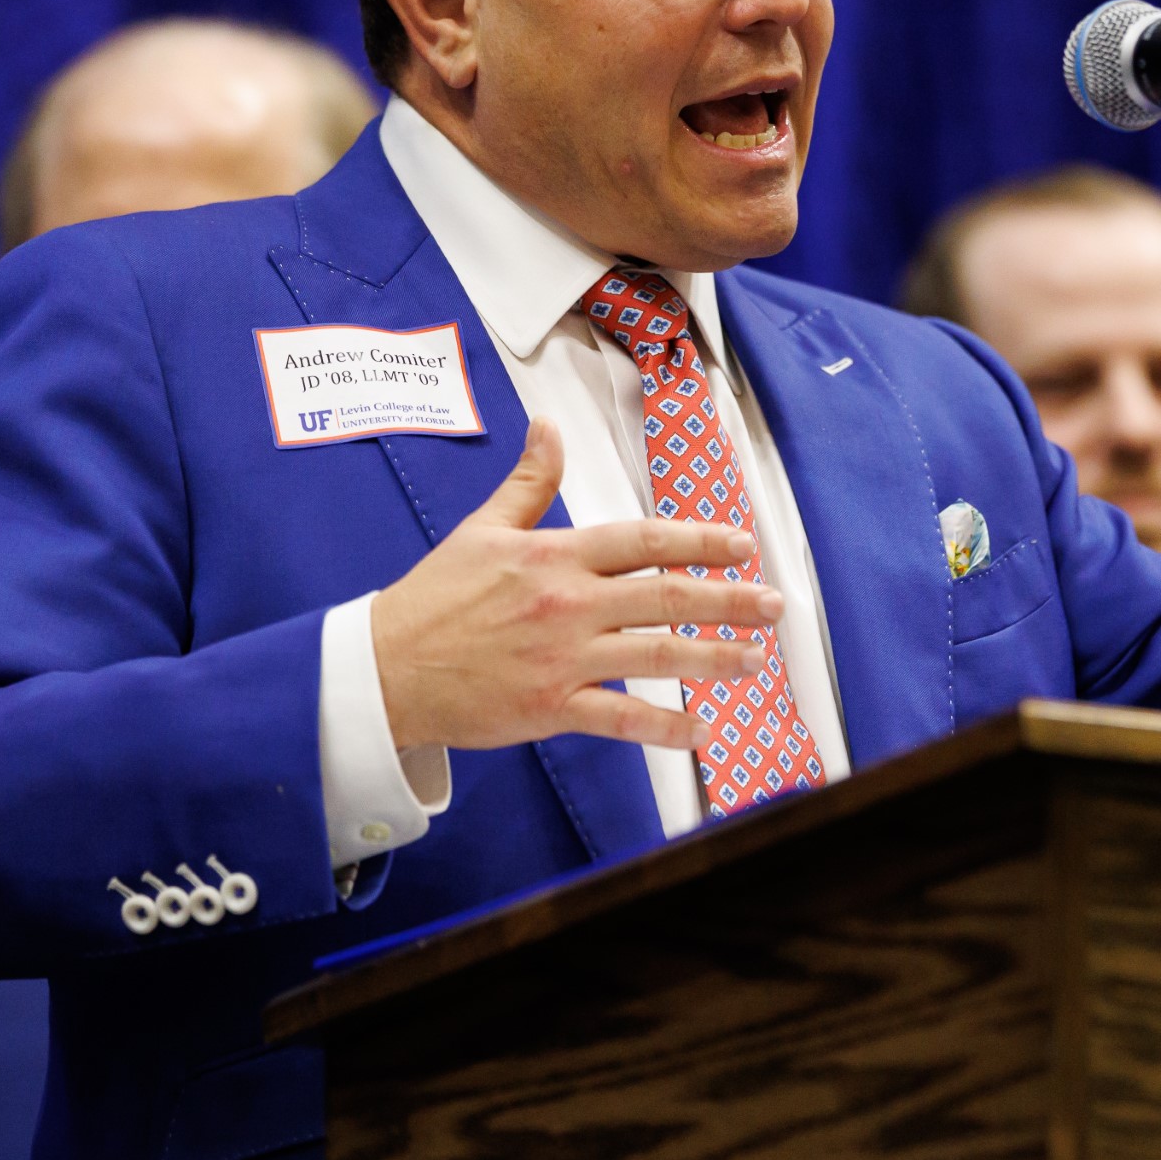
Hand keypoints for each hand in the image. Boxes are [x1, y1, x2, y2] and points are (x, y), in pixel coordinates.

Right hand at [370, 418, 777, 752]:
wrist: (386, 669)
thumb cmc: (433, 599)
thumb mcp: (482, 529)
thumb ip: (528, 483)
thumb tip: (547, 428)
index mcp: (554, 555)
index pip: (642, 539)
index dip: (699, 540)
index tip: (741, 544)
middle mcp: (567, 603)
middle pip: (665, 595)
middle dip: (728, 599)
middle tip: (775, 604)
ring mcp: (562, 658)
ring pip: (655, 655)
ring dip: (713, 657)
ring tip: (755, 658)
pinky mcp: (550, 707)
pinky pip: (621, 718)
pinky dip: (666, 727)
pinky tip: (703, 731)